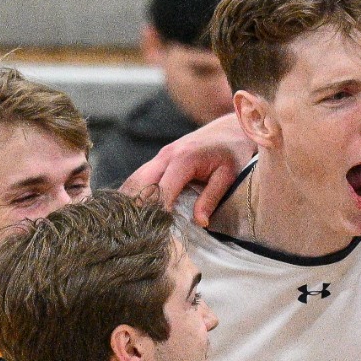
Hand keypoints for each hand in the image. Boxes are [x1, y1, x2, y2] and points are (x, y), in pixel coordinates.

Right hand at [121, 114, 253, 226]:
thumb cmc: (233, 152)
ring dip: (130, 200)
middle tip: (134, 231)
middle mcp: (167, 155)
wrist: (229, 128)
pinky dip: (134, 192)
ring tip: (127, 224)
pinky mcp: (160, 158)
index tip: (153, 231)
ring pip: (136, 179)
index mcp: (184, 159)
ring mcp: (161, 155)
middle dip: (135, 207)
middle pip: (140, 183)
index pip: (162, 190)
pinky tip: (130, 210)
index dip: (155, 212)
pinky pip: (141, 176)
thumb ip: (211, 198)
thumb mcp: (228, 176)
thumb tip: (200, 223)